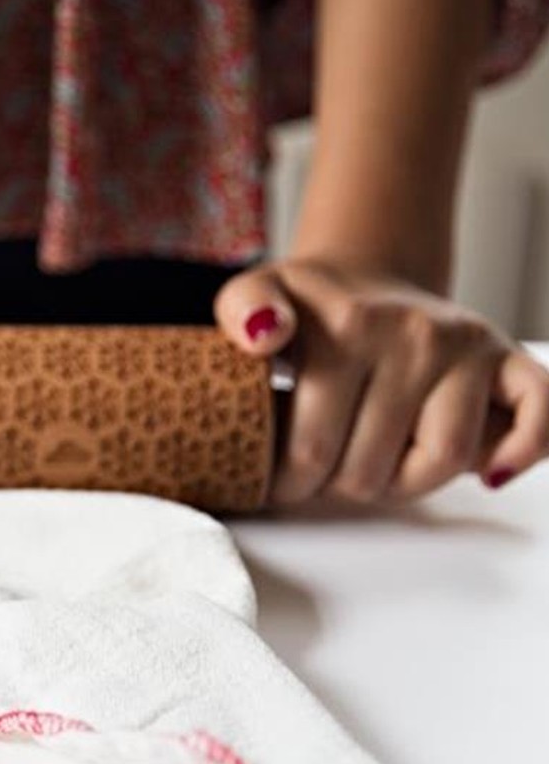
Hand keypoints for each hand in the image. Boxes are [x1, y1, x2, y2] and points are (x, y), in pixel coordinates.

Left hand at [214, 259, 548, 505]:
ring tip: (367, 463)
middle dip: (335, 486)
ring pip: (440, 462)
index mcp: (351, 325)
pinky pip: (537, 418)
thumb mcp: (255, 293)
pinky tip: (486, 474)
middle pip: (371, 468)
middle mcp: (417, 334)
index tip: (275, 478)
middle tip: (317, 473)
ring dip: (400, 484)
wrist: (363, 277)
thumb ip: (243, 308)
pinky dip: (519, 452)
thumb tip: (267, 335)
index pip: (313, 448)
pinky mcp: (508, 361)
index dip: (288, 483)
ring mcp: (468, 348)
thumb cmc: (308, 307)